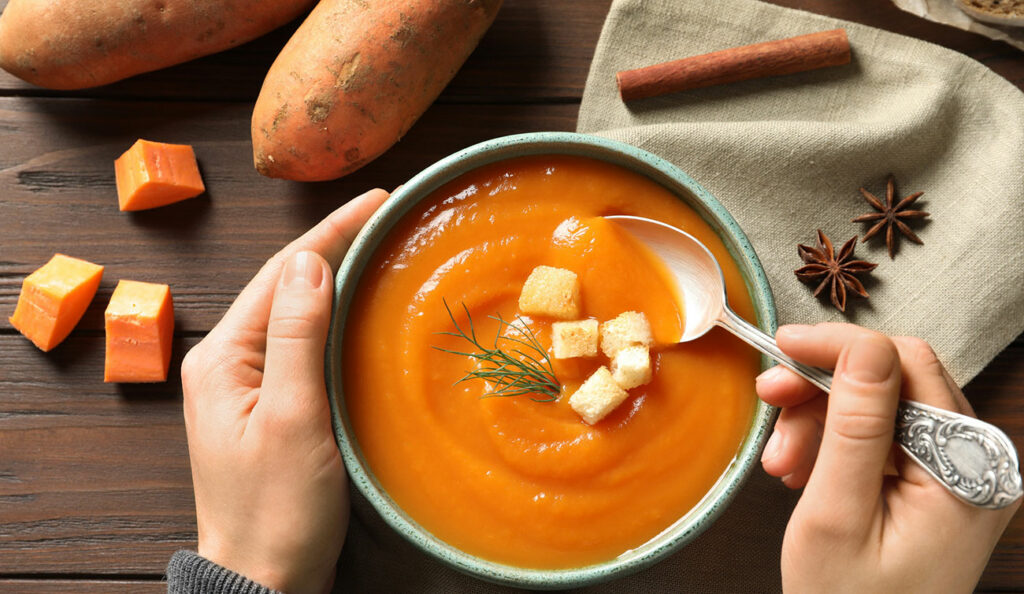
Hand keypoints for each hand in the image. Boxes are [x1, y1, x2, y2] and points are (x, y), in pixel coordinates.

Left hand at [180, 189, 388, 593]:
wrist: (263, 580)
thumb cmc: (277, 512)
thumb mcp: (292, 419)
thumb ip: (296, 336)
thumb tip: (308, 260)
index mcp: (222, 357)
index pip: (281, 273)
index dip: (331, 231)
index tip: (377, 200)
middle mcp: (227, 363)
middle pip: (286, 286)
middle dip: (334, 244)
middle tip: (387, 215)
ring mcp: (246, 386)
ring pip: (296, 313)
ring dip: (336, 277)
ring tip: (379, 246)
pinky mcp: (270, 407)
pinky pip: (303, 345)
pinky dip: (334, 318)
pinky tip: (360, 309)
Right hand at [757, 323, 1019, 592]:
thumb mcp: (839, 514)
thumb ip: (855, 427)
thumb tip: (862, 346)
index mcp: (966, 469)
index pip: (906, 366)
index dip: (840, 348)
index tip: (783, 347)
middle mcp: (973, 462)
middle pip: (893, 381)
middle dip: (822, 388)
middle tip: (770, 401)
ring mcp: (954, 472)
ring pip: (879, 405)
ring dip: (819, 419)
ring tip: (782, 461)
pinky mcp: (932, 483)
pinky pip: (880, 436)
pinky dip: (833, 443)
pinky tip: (802, 469)